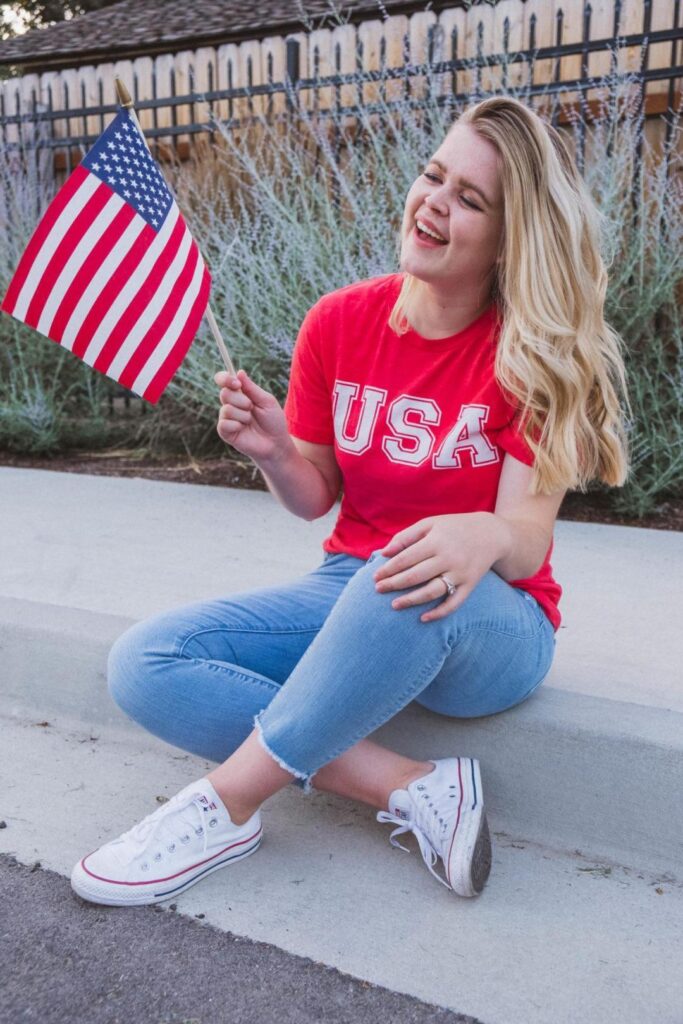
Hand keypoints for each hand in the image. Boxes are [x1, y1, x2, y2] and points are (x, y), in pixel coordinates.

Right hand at [214, 369, 290, 464]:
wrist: (276, 443)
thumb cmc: (273, 421)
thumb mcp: (266, 401)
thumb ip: (252, 388)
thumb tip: (239, 372)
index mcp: (240, 394)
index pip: (224, 380)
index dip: (225, 378)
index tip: (236, 383)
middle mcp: (230, 404)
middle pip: (224, 393)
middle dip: (241, 400)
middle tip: (251, 408)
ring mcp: (226, 418)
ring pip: (226, 409)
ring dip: (243, 415)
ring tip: (250, 421)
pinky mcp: (225, 432)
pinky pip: (224, 423)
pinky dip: (237, 425)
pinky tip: (243, 429)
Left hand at [372, 513, 504, 621]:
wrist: (491, 534)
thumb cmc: (454, 527)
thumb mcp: (430, 523)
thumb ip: (406, 536)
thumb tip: (384, 553)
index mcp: (436, 541)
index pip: (406, 558)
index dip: (388, 569)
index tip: (375, 577)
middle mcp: (448, 558)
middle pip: (415, 576)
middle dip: (394, 584)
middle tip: (378, 590)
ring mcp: (460, 573)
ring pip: (432, 591)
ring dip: (411, 600)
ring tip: (394, 605)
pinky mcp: (470, 585)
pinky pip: (454, 603)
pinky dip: (439, 613)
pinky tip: (423, 619)